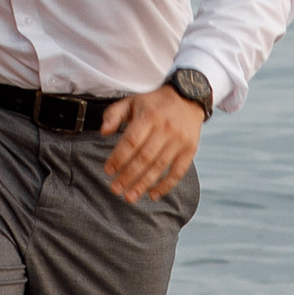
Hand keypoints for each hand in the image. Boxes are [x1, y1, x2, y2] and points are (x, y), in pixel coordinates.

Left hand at [99, 85, 203, 202]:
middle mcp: (165, 128)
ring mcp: (179, 140)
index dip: (118, 158)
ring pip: (159, 167)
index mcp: (149, 116)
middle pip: (144, 157)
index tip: (108, 171)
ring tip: (130, 197)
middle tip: (115, 189)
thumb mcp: (132, 101)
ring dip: (143, 184)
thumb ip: (114, 114)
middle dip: (128, 176)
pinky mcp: (190, 150)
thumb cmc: (154, 103)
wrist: (187, 98)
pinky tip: (153, 195)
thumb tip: (103, 132)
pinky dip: (165, 186)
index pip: (131, 141)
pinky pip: (177, 172)